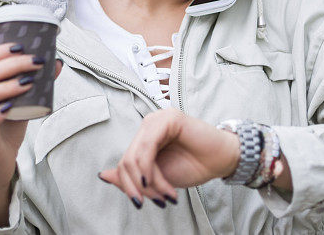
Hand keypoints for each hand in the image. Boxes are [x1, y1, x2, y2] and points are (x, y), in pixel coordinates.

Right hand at [0, 42, 62, 223]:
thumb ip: (38, 83)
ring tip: (28, 83)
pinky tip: (10, 108)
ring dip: (6, 86)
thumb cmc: (9, 125)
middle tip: (36, 61)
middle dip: (12, 63)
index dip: (1, 50)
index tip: (22, 46)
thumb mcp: (25, 101)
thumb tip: (57, 63)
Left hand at [97, 108, 239, 207]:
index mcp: (144, 138)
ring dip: (148, 182)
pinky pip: (147, 148)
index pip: (124, 163)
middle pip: (126, 161)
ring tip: (166, 194)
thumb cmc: (193, 165)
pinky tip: (159, 182)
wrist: (221, 161)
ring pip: (135, 157)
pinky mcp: (168, 119)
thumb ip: (132, 177)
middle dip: (138, 187)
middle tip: (156, 201)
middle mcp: (148, 126)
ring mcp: (157, 120)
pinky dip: (150, 170)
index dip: (128, 187)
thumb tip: (103, 175)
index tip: (141, 203)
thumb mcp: (157, 179)